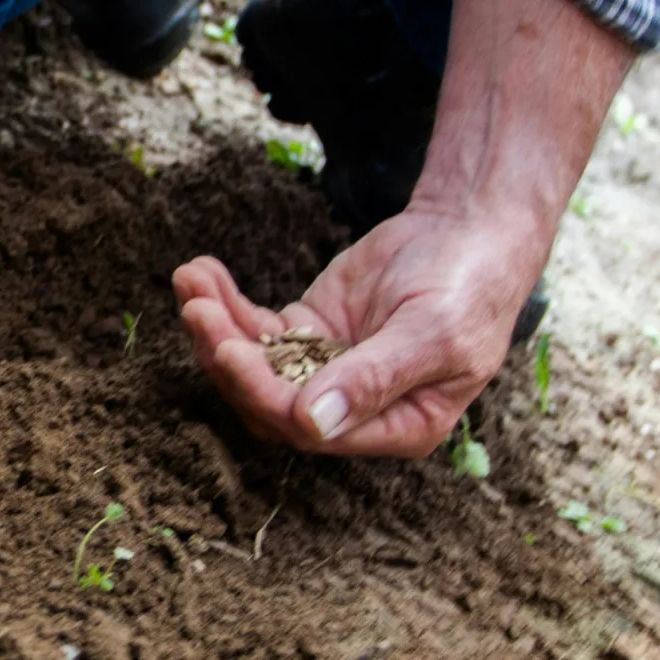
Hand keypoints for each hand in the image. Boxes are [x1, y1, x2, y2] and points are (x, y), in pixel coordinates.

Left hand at [173, 202, 546, 455]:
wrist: (469, 230)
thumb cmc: (468, 288)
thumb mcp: (432, 334)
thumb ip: (373, 378)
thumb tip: (313, 424)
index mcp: (396, 426)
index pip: (311, 428)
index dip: (264, 393)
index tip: (230, 349)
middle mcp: (353, 408)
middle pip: (269, 400)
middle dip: (227, 357)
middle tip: (197, 311)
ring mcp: (324, 368)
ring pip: (254, 363)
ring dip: (216, 327)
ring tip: (190, 281)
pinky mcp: (307, 329)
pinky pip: (255, 326)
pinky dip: (225, 302)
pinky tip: (201, 272)